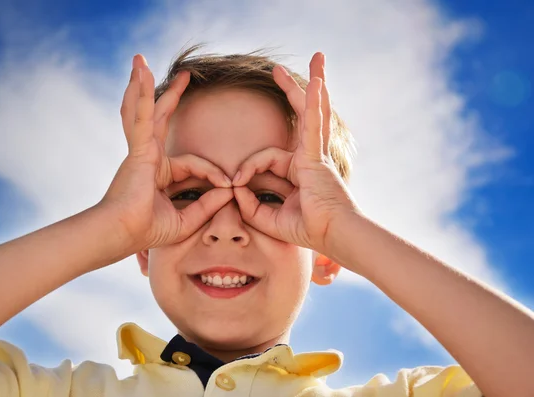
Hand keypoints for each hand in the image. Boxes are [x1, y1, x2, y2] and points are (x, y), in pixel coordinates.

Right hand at [99, 54, 232, 253]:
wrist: (123, 234)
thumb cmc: (147, 230)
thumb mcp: (186, 219)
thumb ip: (207, 204)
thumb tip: (230, 191)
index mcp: (158, 172)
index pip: (194, 163)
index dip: (213, 173)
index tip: (229, 185)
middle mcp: (148, 156)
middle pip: (161, 118)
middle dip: (171, 96)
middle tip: (185, 76)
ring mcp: (141, 150)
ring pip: (145, 110)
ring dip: (144, 85)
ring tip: (141, 61)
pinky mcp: (138, 149)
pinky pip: (142, 117)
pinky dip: (142, 96)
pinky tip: (141, 74)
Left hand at [232, 52, 359, 260]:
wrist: (334, 236)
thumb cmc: (309, 230)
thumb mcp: (270, 219)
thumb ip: (251, 206)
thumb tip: (235, 190)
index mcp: (298, 170)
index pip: (266, 158)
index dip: (246, 169)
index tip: (235, 184)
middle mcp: (309, 157)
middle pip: (300, 116)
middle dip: (293, 91)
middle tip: (278, 70)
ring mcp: (315, 154)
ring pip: (312, 111)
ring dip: (312, 84)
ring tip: (318, 58)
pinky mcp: (317, 156)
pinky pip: (315, 124)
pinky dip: (315, 103)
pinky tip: (317, 82)